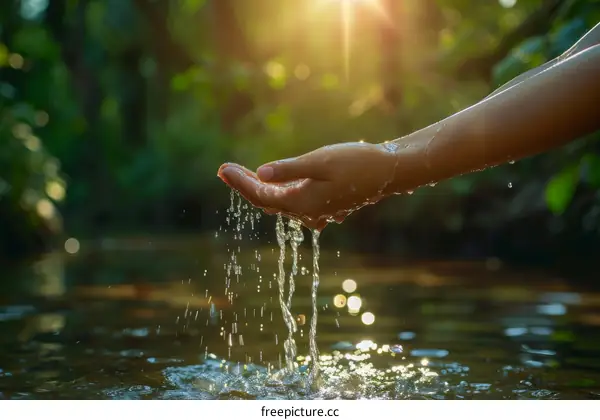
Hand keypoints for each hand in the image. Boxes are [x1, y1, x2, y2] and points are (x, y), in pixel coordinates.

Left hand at [217, 142, 399, 230]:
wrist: (388, 172)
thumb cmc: (356, 163)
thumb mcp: (319, 162)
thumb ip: (288, 170)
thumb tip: (260, 174)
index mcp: (302, 203)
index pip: (261, 196)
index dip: (239, 183)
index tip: (222, 169)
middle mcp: (307, 212)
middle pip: (268, 201)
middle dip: (245, 185)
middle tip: (224, 170)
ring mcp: (317, 211)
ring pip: (281, 202)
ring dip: (261, 189)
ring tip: (242, 174)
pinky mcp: (325, 204)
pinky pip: (295, 202)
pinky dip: (280, 191)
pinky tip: (273, 183)